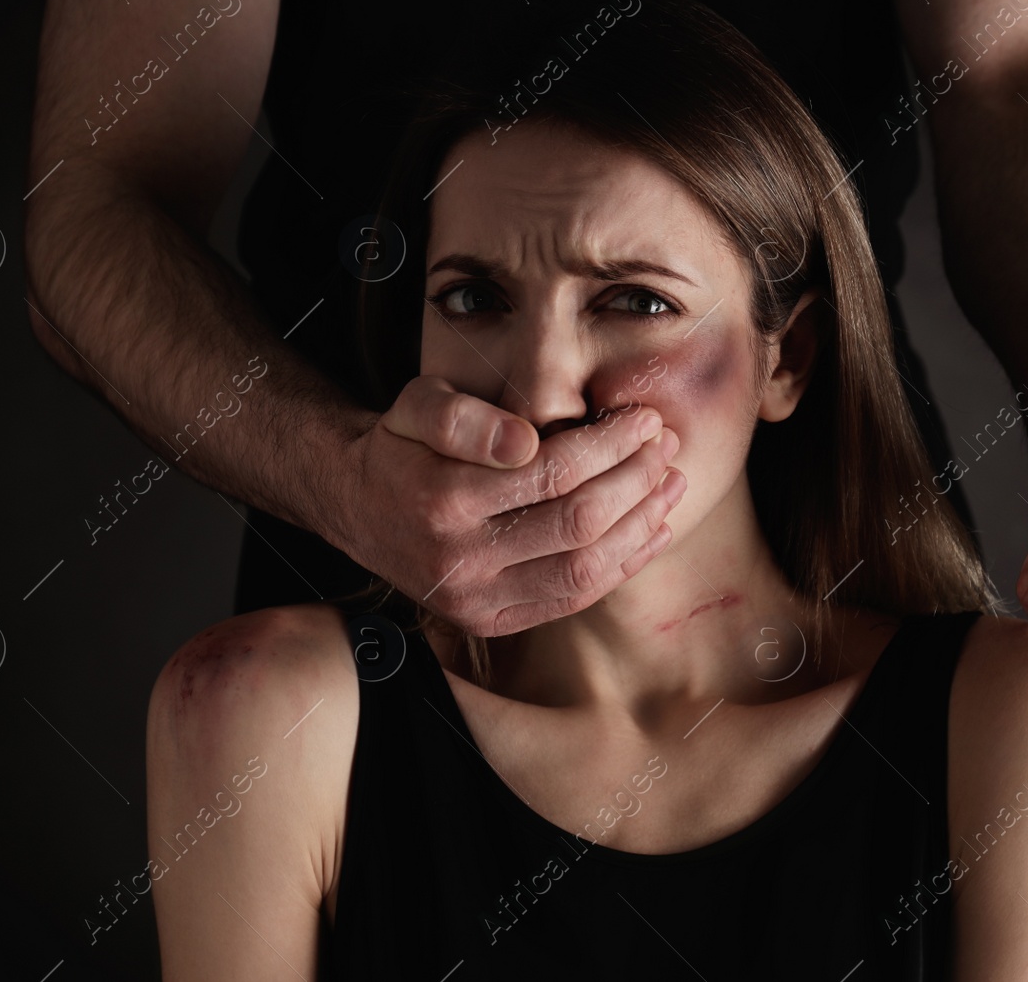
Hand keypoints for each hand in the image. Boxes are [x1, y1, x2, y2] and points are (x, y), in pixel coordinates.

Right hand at [328, 376, 686, 635]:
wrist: (356, 505)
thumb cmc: (400, 446)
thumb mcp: (418, 407)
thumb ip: (466, 419)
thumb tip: (526, 441)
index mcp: (445, 499)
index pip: (554, 472)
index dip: (611, 444)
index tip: (644, 419)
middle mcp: (460, 558)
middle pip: (578, 522)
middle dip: (636, 480)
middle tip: (666, 447)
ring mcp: (476, 598)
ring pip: (584, 570)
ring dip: (640, 526)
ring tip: (671, 485)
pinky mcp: (489, 621)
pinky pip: (572, 600)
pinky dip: (621, 567)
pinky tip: (651, 532)